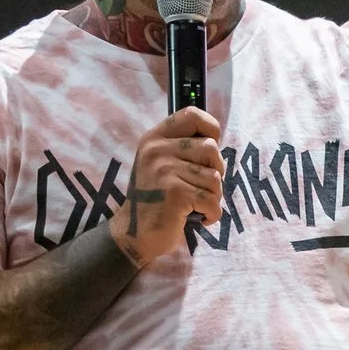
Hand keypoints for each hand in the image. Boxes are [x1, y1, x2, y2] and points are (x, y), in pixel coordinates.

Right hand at [117, 107, 225, 266]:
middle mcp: (157, 150)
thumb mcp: (159, 164)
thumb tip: (216, 139)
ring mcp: (165, 171)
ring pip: (215, 177)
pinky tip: (199, 217)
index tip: (208, 152)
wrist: (133, 234)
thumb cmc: (154, 199)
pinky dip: (212, 213)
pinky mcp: (176, 194)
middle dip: (215, 171)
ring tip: (196, 204)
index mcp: (154, 138)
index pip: (192, 115)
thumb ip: (181, 147)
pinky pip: (212, 199)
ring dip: (213, 196)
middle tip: (201, 187)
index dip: (210, 130)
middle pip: (211, 148)